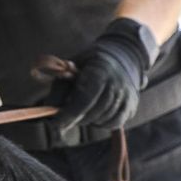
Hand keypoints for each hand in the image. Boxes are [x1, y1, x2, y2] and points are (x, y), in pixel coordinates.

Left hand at [48, 19, 158, 144]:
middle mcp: (116, 84)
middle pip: (92, 113)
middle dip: (76, 117)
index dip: (69, 114)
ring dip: (88, 120)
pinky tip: (96, 113)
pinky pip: (113, 124)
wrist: (121, 57)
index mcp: (100, 71)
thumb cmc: (89, 64)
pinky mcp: (131, 105)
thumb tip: (49, 109)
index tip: (55, 123)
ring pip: (102, 121)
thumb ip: (59, 88)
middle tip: (67, 114)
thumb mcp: (70, 68)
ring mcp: (126, 96)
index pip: (84, 99)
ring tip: (84, 108)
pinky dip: (101, 123)